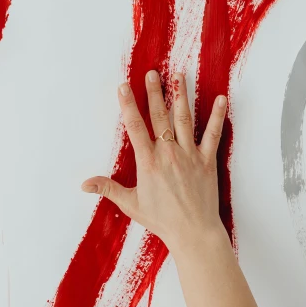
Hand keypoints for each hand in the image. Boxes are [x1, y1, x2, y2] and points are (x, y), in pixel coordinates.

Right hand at [81, 70, 227, 256]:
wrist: (193, 233)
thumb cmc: (162, 220)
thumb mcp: (131, 204)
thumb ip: (108, 189)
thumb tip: (84, 184)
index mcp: (148, 162)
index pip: (135, 127)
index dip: (128, 105)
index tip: (123, 86)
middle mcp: (168, 153)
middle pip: (160, 116)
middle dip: (155, 92)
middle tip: (152, 73)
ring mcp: (190, 155)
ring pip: (184, 119)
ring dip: (181, 95)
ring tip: (178, 75)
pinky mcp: (207, 160)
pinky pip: (213, 134)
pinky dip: (217, 116)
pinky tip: (221, 98)